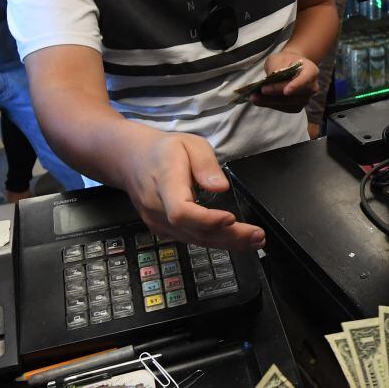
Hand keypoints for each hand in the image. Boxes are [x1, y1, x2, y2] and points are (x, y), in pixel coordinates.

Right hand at [114, 125, 264, 249]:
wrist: (130, 160)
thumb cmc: (162, 151)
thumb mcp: (189, 143)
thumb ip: (205, 164)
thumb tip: (221, 187)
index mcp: (164, 183)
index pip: (181, 211)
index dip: (206, 220)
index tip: (231, 219)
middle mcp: (157, 209)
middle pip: (193, 231)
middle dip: (229, 237)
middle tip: (258, 237)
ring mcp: (157, 223)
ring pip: (194, 240)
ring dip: (227, 243)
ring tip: (255, 241)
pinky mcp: (162, 230)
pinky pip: (190, 239)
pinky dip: (214, 242)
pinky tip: (235, 240)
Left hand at [249, 51, 318, 112]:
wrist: (290, 66)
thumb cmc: (284, 61)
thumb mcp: (278, 59)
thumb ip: (275, 69)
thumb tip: (269, 82)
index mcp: (311, 70)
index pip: (305, 79)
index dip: (296, 86)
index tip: (286, 91)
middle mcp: (312, 87)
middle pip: (295, 94)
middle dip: (276, 93)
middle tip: (261, 91)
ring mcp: (305, 98)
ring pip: (289, 103)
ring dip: (271, 101)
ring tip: (255, 97)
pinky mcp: (297, 106)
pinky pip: (284, 108)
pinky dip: (271, 104)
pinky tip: (260, 101)